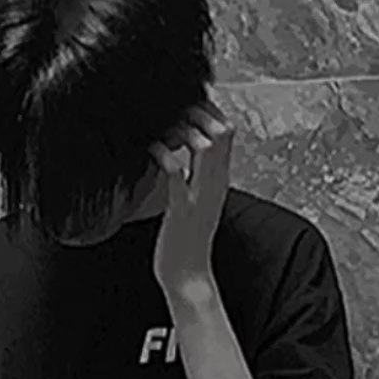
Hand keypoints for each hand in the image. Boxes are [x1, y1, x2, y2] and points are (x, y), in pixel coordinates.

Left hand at [149, 100, 233, 292]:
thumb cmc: (187, 241)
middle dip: (200, 110)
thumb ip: (195, 177)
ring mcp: (200, 195)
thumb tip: (186, 156)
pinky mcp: (181, 208)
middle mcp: (214, 184)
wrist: (189, 278)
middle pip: (222, 131)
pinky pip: (176, 173)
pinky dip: (165, 154)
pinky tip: (152, 148)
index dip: (209, 110)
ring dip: (184, 127)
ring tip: (164, 121)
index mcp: (219, 181)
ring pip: (206, 146)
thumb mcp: (197, 201)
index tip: (186, 100)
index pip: (226, 133)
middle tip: (174, 104)